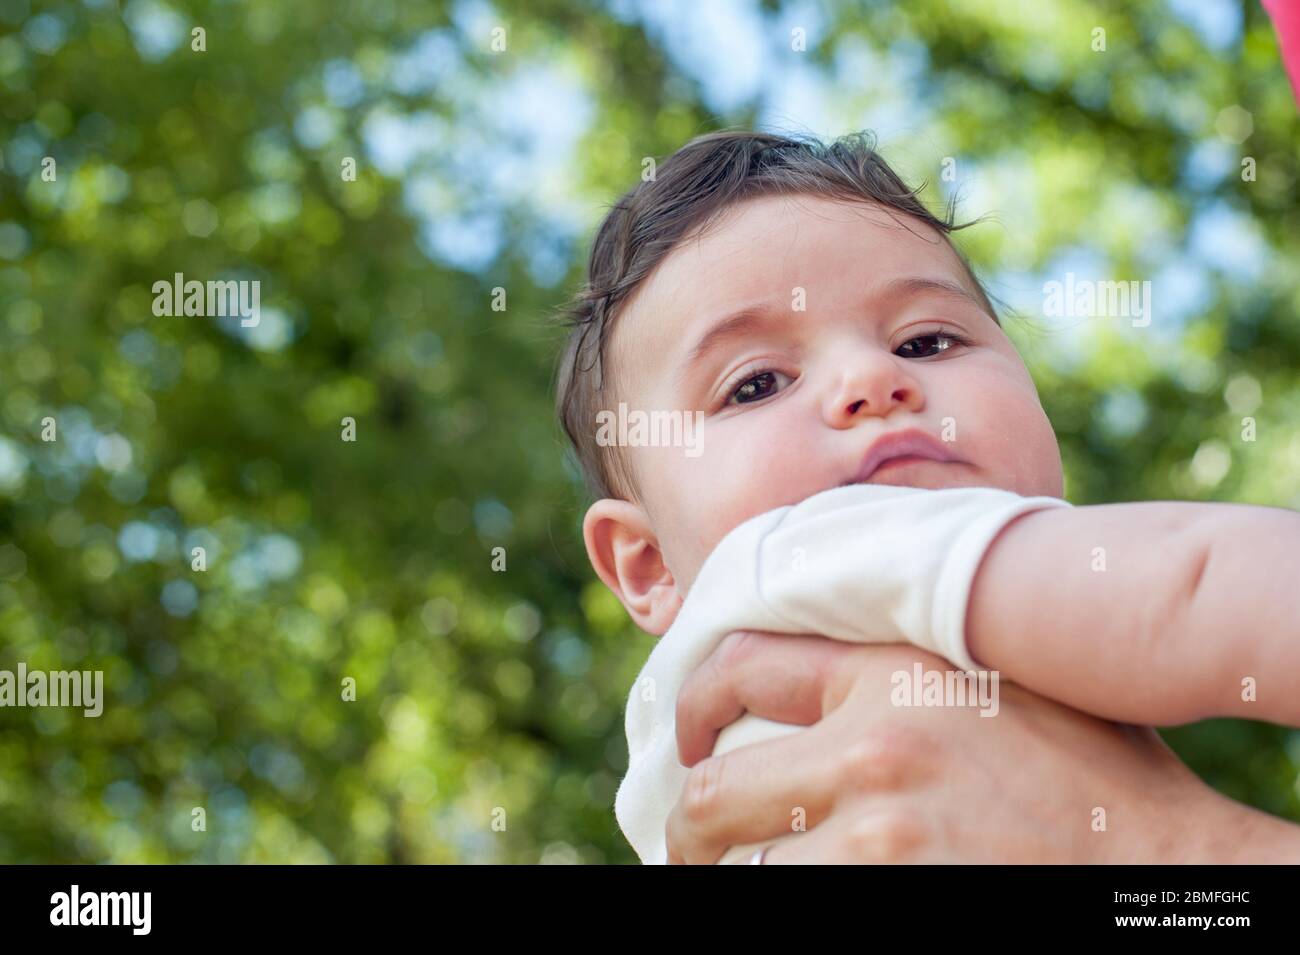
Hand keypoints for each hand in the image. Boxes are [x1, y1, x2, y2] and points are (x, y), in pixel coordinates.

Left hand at [667, 632, 1299, 862]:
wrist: (1171, 869)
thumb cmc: (1099, 775)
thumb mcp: (1009, 678)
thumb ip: (918, 659)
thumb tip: (831, 658)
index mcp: (899, 668)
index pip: (744, 663)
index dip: (694, 700)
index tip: (685, 736)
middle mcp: (876, 743)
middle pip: (717, 787)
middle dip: (690, 824)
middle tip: (689, 843)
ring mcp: (879, 834)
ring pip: (746, 865)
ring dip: (737, 875)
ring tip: (741, 877)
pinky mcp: (885, 894)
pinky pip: (788, 898)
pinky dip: (779, 895)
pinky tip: (797, 890)